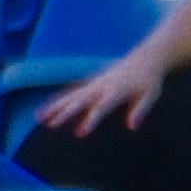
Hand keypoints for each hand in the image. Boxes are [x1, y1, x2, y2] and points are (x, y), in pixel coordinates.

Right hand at [35, 52, 164, 135]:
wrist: (146, 57)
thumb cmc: (149, 81)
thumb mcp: (150, 95)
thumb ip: (140, 110)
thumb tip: (131, 126)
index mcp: (117, 90)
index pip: (101, 106)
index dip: (90, 119)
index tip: (79, 133)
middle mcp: (102, 85)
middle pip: (80, 100)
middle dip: (65, 112)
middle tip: (51, 125)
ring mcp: (95, 83)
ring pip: (71, 95)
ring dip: (55, 106)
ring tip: (40, 118)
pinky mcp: (91, 83)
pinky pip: (72, 93)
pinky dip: (59, 101)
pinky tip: (46, 111)